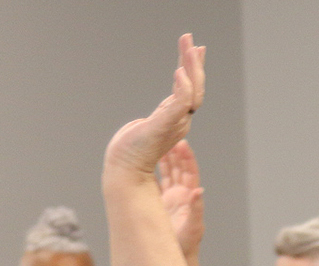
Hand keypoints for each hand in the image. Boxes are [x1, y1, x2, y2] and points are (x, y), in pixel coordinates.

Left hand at [103, 34, 205, 181]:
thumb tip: (154, 117)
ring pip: (190, 92)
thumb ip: (157, 120)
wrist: (124, 170)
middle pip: (194, 88)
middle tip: (193, 40)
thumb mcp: (147, 127)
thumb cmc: (131, 152)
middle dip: (194, 63)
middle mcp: (180, 121)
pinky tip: (179, 73)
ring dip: (191, 68)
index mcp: (176, 118)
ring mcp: (173, 124)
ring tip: (191, 48)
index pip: (190, 89)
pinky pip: (179, 106)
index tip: (194, 48)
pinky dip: (182, 89)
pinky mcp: (163, 127)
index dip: (193, 69)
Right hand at [159, 139, 205, 259]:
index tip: (182, 143)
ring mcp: (171, 197)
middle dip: (174, 152)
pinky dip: (152, 170)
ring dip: (164, 158)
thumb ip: (196, 209)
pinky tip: (145, 159)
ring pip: (167, 172)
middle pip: (178, 168)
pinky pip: (156, 182)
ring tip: (157, 141)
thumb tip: (199, 191)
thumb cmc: (186, 244)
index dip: (187, 158)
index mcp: (190, 197)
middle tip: (168, 134)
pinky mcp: (160, 202)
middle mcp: (182, 195)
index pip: (189, 172)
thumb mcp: (193, 227)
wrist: (176, 257)